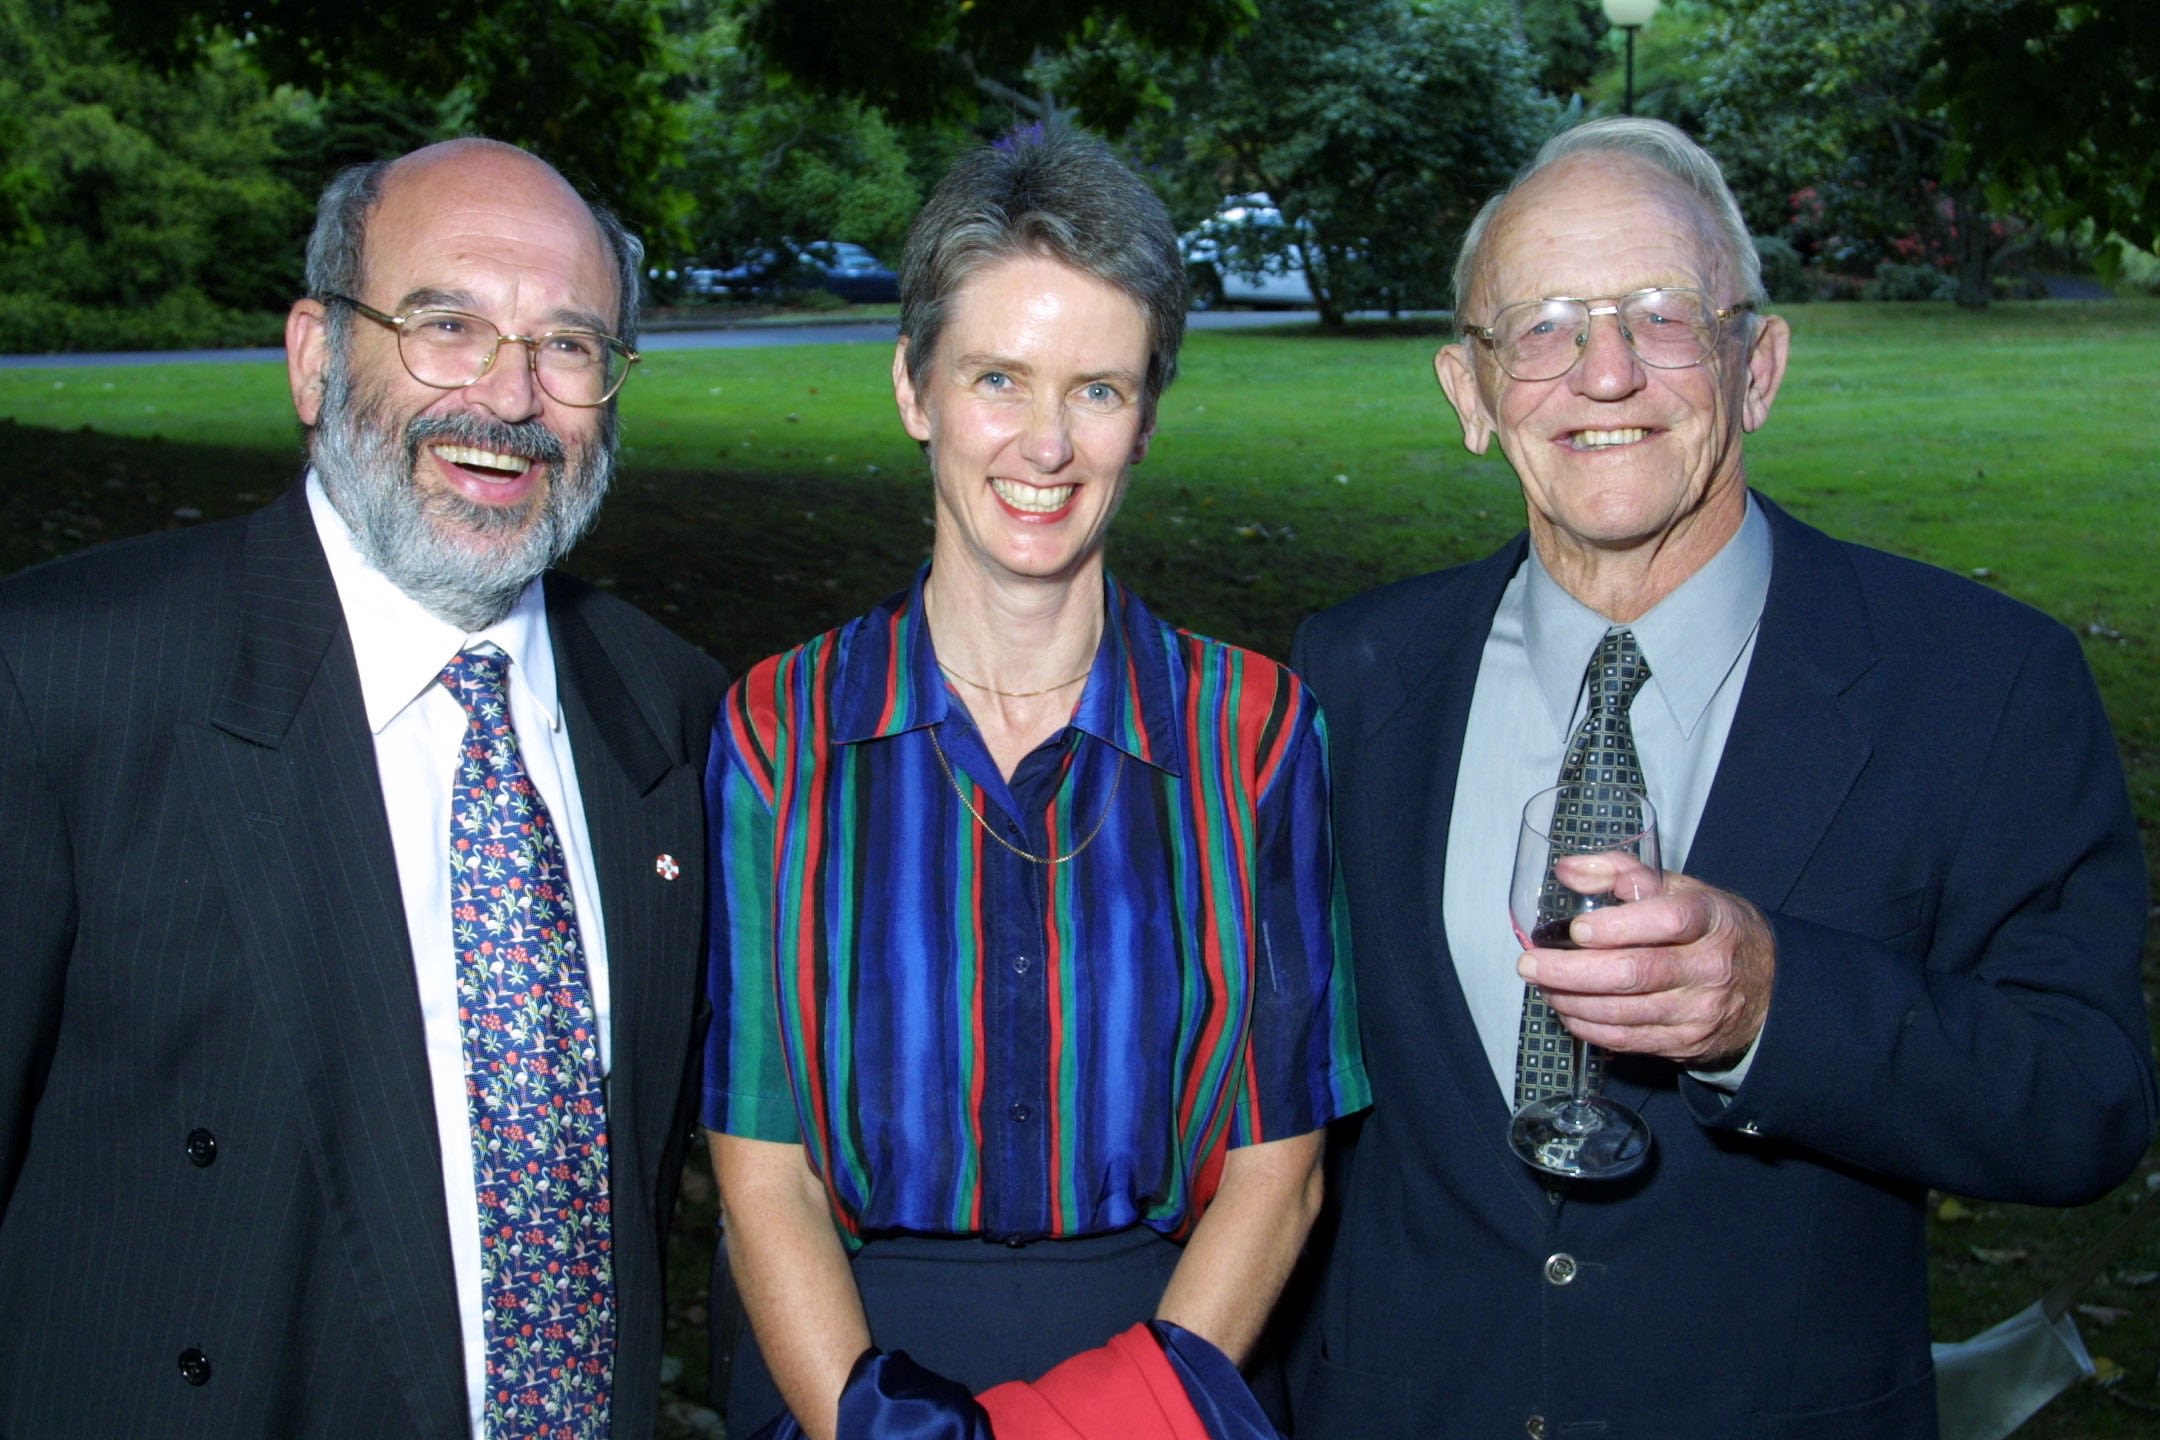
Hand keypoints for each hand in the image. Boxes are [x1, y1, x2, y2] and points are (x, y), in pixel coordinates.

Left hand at [1519, 855, 1774, 1065]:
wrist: (1770, 988)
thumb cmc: (1712, 929)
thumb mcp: (1682, 889)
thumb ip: (1623, 872)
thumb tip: (1567, 869)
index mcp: (1711, 919)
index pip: (1667, 921)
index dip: (1617, 927)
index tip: (1575, 929)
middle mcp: (1709, 967)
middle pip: (1635, 973)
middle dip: (1572, 971)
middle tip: (1530, 963)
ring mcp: (1699, 1011)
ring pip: (1624, 1012)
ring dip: (1571, 1000)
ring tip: (1541, 984)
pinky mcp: (1686, 1044)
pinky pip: (1628, 1040)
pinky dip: (1588, 1026)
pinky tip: (1567, 1009)